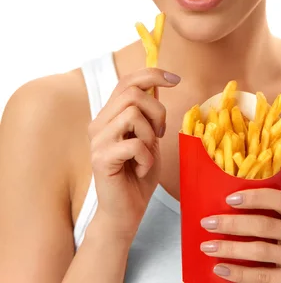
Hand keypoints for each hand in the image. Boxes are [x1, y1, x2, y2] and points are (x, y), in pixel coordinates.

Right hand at [88, 67, 179, 239]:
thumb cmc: (139, 175)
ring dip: (150, 135)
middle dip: (157, 111)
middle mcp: (99, 123)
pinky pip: (134, 144)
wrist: (125, 213)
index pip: (127, 81)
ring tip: (147, 154)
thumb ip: (148, 113)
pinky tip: (143, 169)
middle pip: (133, 93)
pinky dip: (147, 158)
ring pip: (133, 114)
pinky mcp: (100, 158)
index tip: (175, 80)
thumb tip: (157, 82)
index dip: (153, 74)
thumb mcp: (149, 137)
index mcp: (109, 115)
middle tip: (159, 134)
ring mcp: (97, 140)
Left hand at [200, 187, 280, 281]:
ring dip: (228, 248)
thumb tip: (234, 204)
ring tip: (208, 246)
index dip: (254, 197)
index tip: (229, 198)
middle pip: (263, 226)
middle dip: (230, 223)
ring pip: (258, 252)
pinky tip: (221, 269)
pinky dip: (238, 273)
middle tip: (207, 222)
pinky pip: (261, 278)